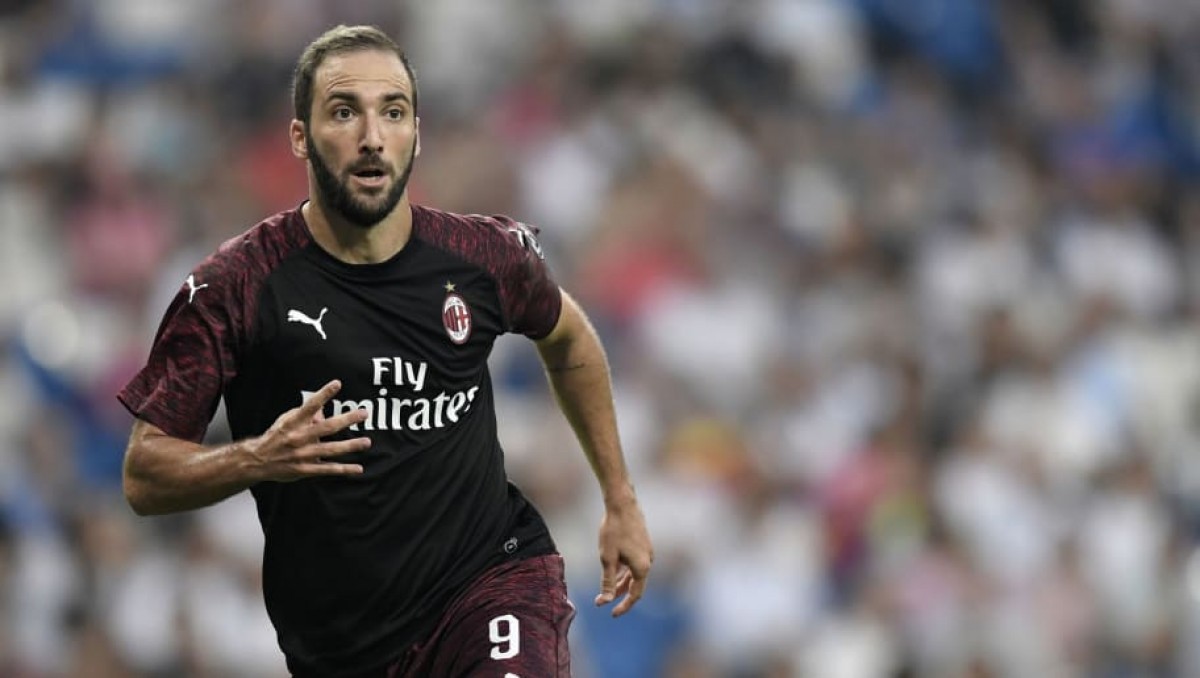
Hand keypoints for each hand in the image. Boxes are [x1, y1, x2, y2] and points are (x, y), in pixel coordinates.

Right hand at [245, 379, 370, 481]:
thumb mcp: (287, 420)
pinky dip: (344, 469)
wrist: (258, 460)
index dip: (323, 394)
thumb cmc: (276, 436)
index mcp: (294, 422)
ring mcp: (303, 454)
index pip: (310, 405)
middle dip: (347, 420)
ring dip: (350, 446)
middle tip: (364, 413)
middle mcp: (300, 437)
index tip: (337, 383)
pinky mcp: (305, 469)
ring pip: (331, 449)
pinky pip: (328, 470)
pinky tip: (358, 469)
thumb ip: (307, 415)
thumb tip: (324, 409)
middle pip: (327, 427)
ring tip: (366, 442)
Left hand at [594, 495, 652, 616]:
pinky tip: (613, 570)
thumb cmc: (613, 530)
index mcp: (642, 567)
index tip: (612, 614)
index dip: (624, 606)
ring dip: (621, 582)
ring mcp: (647, 551)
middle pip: (635, 585)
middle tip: (603, 601)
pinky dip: (624, 570)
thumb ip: (608, 581)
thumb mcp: (607, 558)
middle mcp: (648, 560)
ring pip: (634, 574)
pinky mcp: (643, 544)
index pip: (635, 594)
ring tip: (605, 588)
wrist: (622, 503)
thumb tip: (605, 600)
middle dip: (619, 594)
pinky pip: (634, 563)